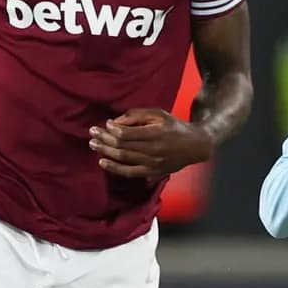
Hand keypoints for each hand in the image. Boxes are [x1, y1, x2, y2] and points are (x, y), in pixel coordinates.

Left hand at [89, 109, 214, 178]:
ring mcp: (153, 163)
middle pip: (122, 146)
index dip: (112, 129)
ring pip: (123, 158)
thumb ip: (137, 115)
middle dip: (104, 139)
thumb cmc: (175, 127)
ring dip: (105, 151)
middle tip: (92, 133)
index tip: (104, 124)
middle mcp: (154, 150)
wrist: (195, 146)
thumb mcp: (159, 114)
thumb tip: (115, 122)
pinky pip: (129, 173)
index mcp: (156, 133)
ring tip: (93, 145)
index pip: (127, 133)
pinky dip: (114, 168)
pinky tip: (102, 162)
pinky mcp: (153, 173)